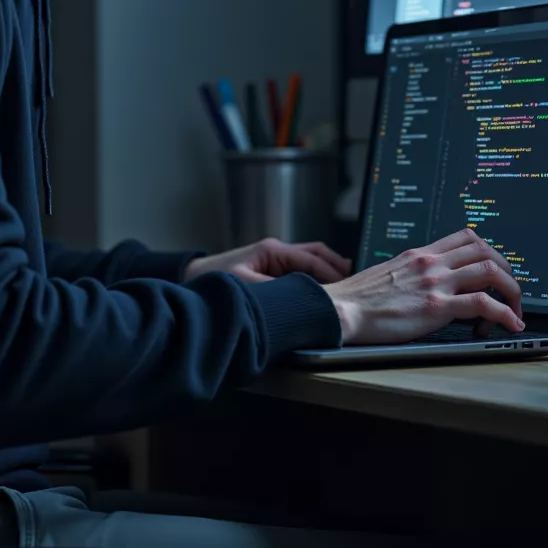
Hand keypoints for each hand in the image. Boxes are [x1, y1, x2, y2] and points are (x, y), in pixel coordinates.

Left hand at [183, 238, 351, 286]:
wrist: (191, 278)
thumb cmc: (213, 279)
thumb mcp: (244, 285)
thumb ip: (272, 291)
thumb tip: (298, 296)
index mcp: (273, 250)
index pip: (312, 259)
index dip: (332, 272)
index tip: (348, 285)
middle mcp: (277, 252)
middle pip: (316, 255)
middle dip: (337, 267)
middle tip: (356, 282)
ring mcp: (275, 261)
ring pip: (310, 263)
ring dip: (328, 274)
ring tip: (346, 288)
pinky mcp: (271, 271)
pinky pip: (300, 273)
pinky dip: (315, 280)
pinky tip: (323, 294)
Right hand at [322, 228, 523, 345]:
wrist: (341, 309)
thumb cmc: (358, 299)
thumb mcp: (389, 274)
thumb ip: (411, 275)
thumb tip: (425, 286)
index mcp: (419, 254)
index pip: (465, 237)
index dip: (490, 252)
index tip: (495, 270)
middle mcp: (430, 263)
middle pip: (486, 251)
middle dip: (507, 271)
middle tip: (511, 292)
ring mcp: (435, 283)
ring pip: (491, 272)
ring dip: (512, 292)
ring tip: (515, 312)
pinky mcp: (436, 307)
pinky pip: (484, 304)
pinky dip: (505, 314)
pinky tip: (509, 324)